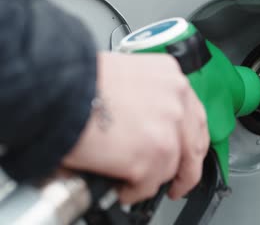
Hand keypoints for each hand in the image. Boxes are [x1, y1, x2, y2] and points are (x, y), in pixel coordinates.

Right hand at [62, 52, 209, 203]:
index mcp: (171, 79)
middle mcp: (177, 102)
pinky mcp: (153, 157)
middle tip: (178, 183)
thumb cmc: (80, 82)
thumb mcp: (128, 76)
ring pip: (172, 168)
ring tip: (134, 182)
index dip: (191, 140)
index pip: (194, 116)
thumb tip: (148, 123)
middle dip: (187, 171)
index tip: (187, 152)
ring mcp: (169, 131)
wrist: (57, 90)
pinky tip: (121, 185)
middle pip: (195, 146)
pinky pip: (149, 185)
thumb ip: (149, 98)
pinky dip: (135, 191)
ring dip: (153, 179)